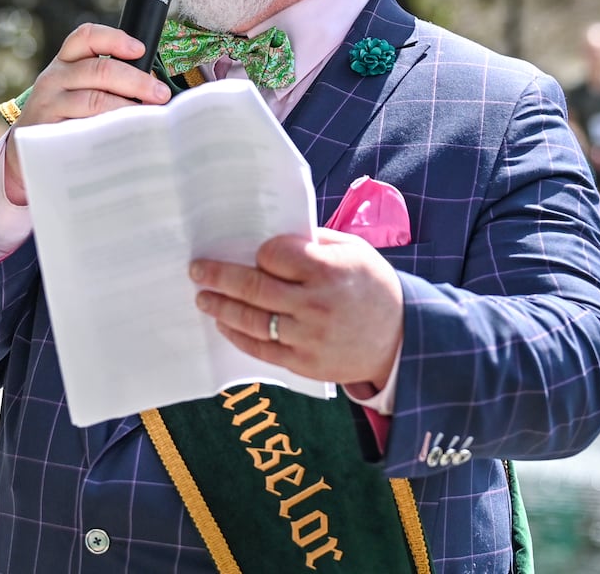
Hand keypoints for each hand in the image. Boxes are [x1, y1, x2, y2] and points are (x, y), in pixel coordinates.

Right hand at [4, 23, 170, 204]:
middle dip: (136, 81)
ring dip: (127, 108)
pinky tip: (124, 135)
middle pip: (99, 69)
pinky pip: (84, 127)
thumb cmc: (64, 117)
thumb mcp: (78, 90)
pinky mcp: (49, 130)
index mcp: (65, 62)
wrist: (25, 152)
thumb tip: (152, 87)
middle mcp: (54, 77)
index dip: (115, 39)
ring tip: (148, 118)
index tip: (140, 49)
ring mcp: (49, 103)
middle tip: (159, 94)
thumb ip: (106, 81)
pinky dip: (108, 130)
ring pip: (95, 99)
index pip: (86, 37)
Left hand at [191, 229, 403, 387]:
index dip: (260, 253)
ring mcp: (308, 337)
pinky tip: (224, 323)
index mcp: (328, 269)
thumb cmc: (372, 286)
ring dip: (220, 307)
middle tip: (197, 270)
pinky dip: (237, 335)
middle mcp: (315, 304)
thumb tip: (269, 236)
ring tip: (203, 297)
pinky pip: (260, 349)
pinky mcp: (304, 363)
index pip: (274, 255)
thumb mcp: (353, 251)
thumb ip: (314, 242)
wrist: (402, 340)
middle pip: (253, 288)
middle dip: (218, 277)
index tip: (254, 253)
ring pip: (251, 321)